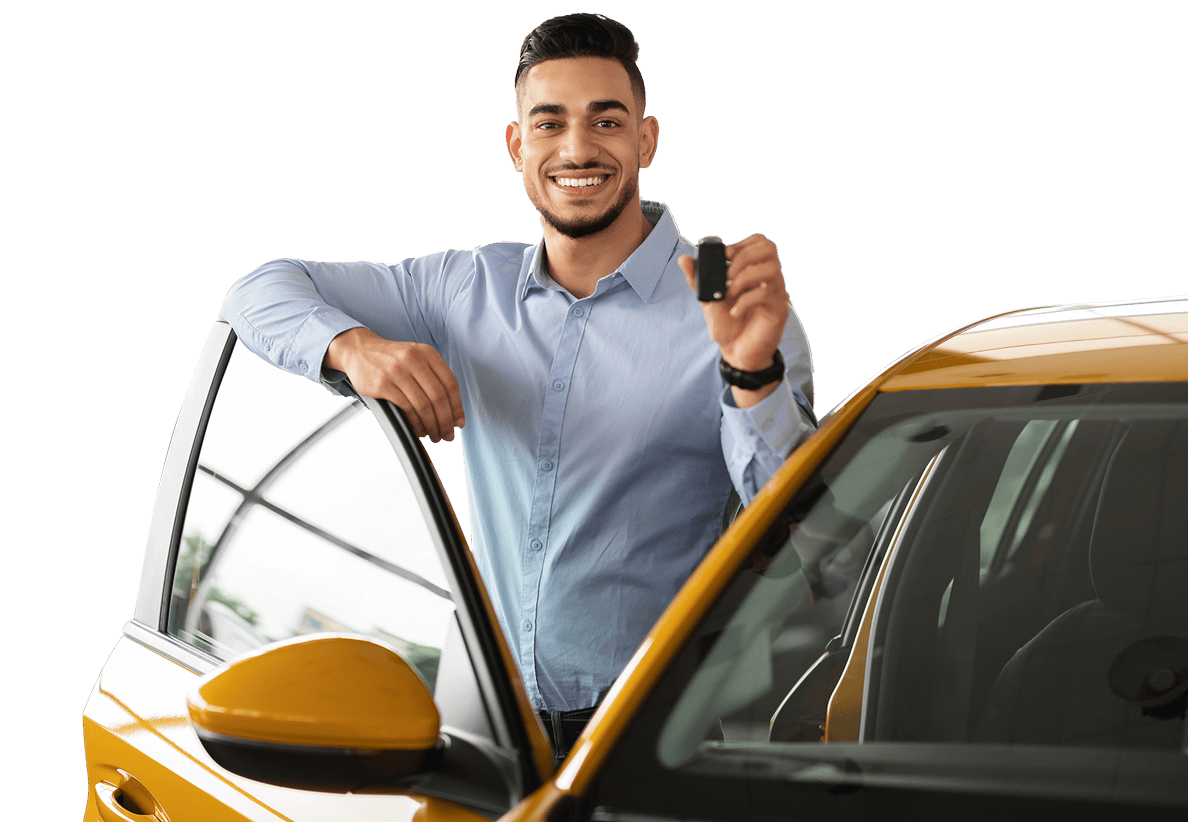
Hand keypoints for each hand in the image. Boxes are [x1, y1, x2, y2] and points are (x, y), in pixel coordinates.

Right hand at [326, 327, 464, 442]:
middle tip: (447, 435)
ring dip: (431, 425)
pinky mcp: (383, 384)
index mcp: (427, 353)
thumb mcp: (416, 358)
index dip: (457, 407)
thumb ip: (434, 378)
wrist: (359, 350)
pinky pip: (406, 409)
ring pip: (424, 405)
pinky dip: (415, 423)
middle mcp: (414, 359)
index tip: (459, 422)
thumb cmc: (391, 359)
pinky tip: (418, 430)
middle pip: (439, 397)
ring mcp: (397, 371)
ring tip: (433, 435)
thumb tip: (453, 412)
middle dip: (446, 421)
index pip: (451, 383)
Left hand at [679, 234, 789, 405]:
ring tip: (729, 293)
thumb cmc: (726, 325)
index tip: (723, 258)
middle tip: (727, 276)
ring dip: (744, 278)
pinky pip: (766, 295)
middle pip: (768, 248)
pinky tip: (734, 312)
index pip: (760, 242)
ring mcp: (776, 293)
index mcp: (755, 270)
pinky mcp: (778, 311)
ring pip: (770, 269)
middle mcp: (769, 279)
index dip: (740, 244)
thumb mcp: (707, 299)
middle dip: (742, 257)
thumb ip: (697, 279)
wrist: (736, 353)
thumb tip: (683, 259)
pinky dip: (745, 301)